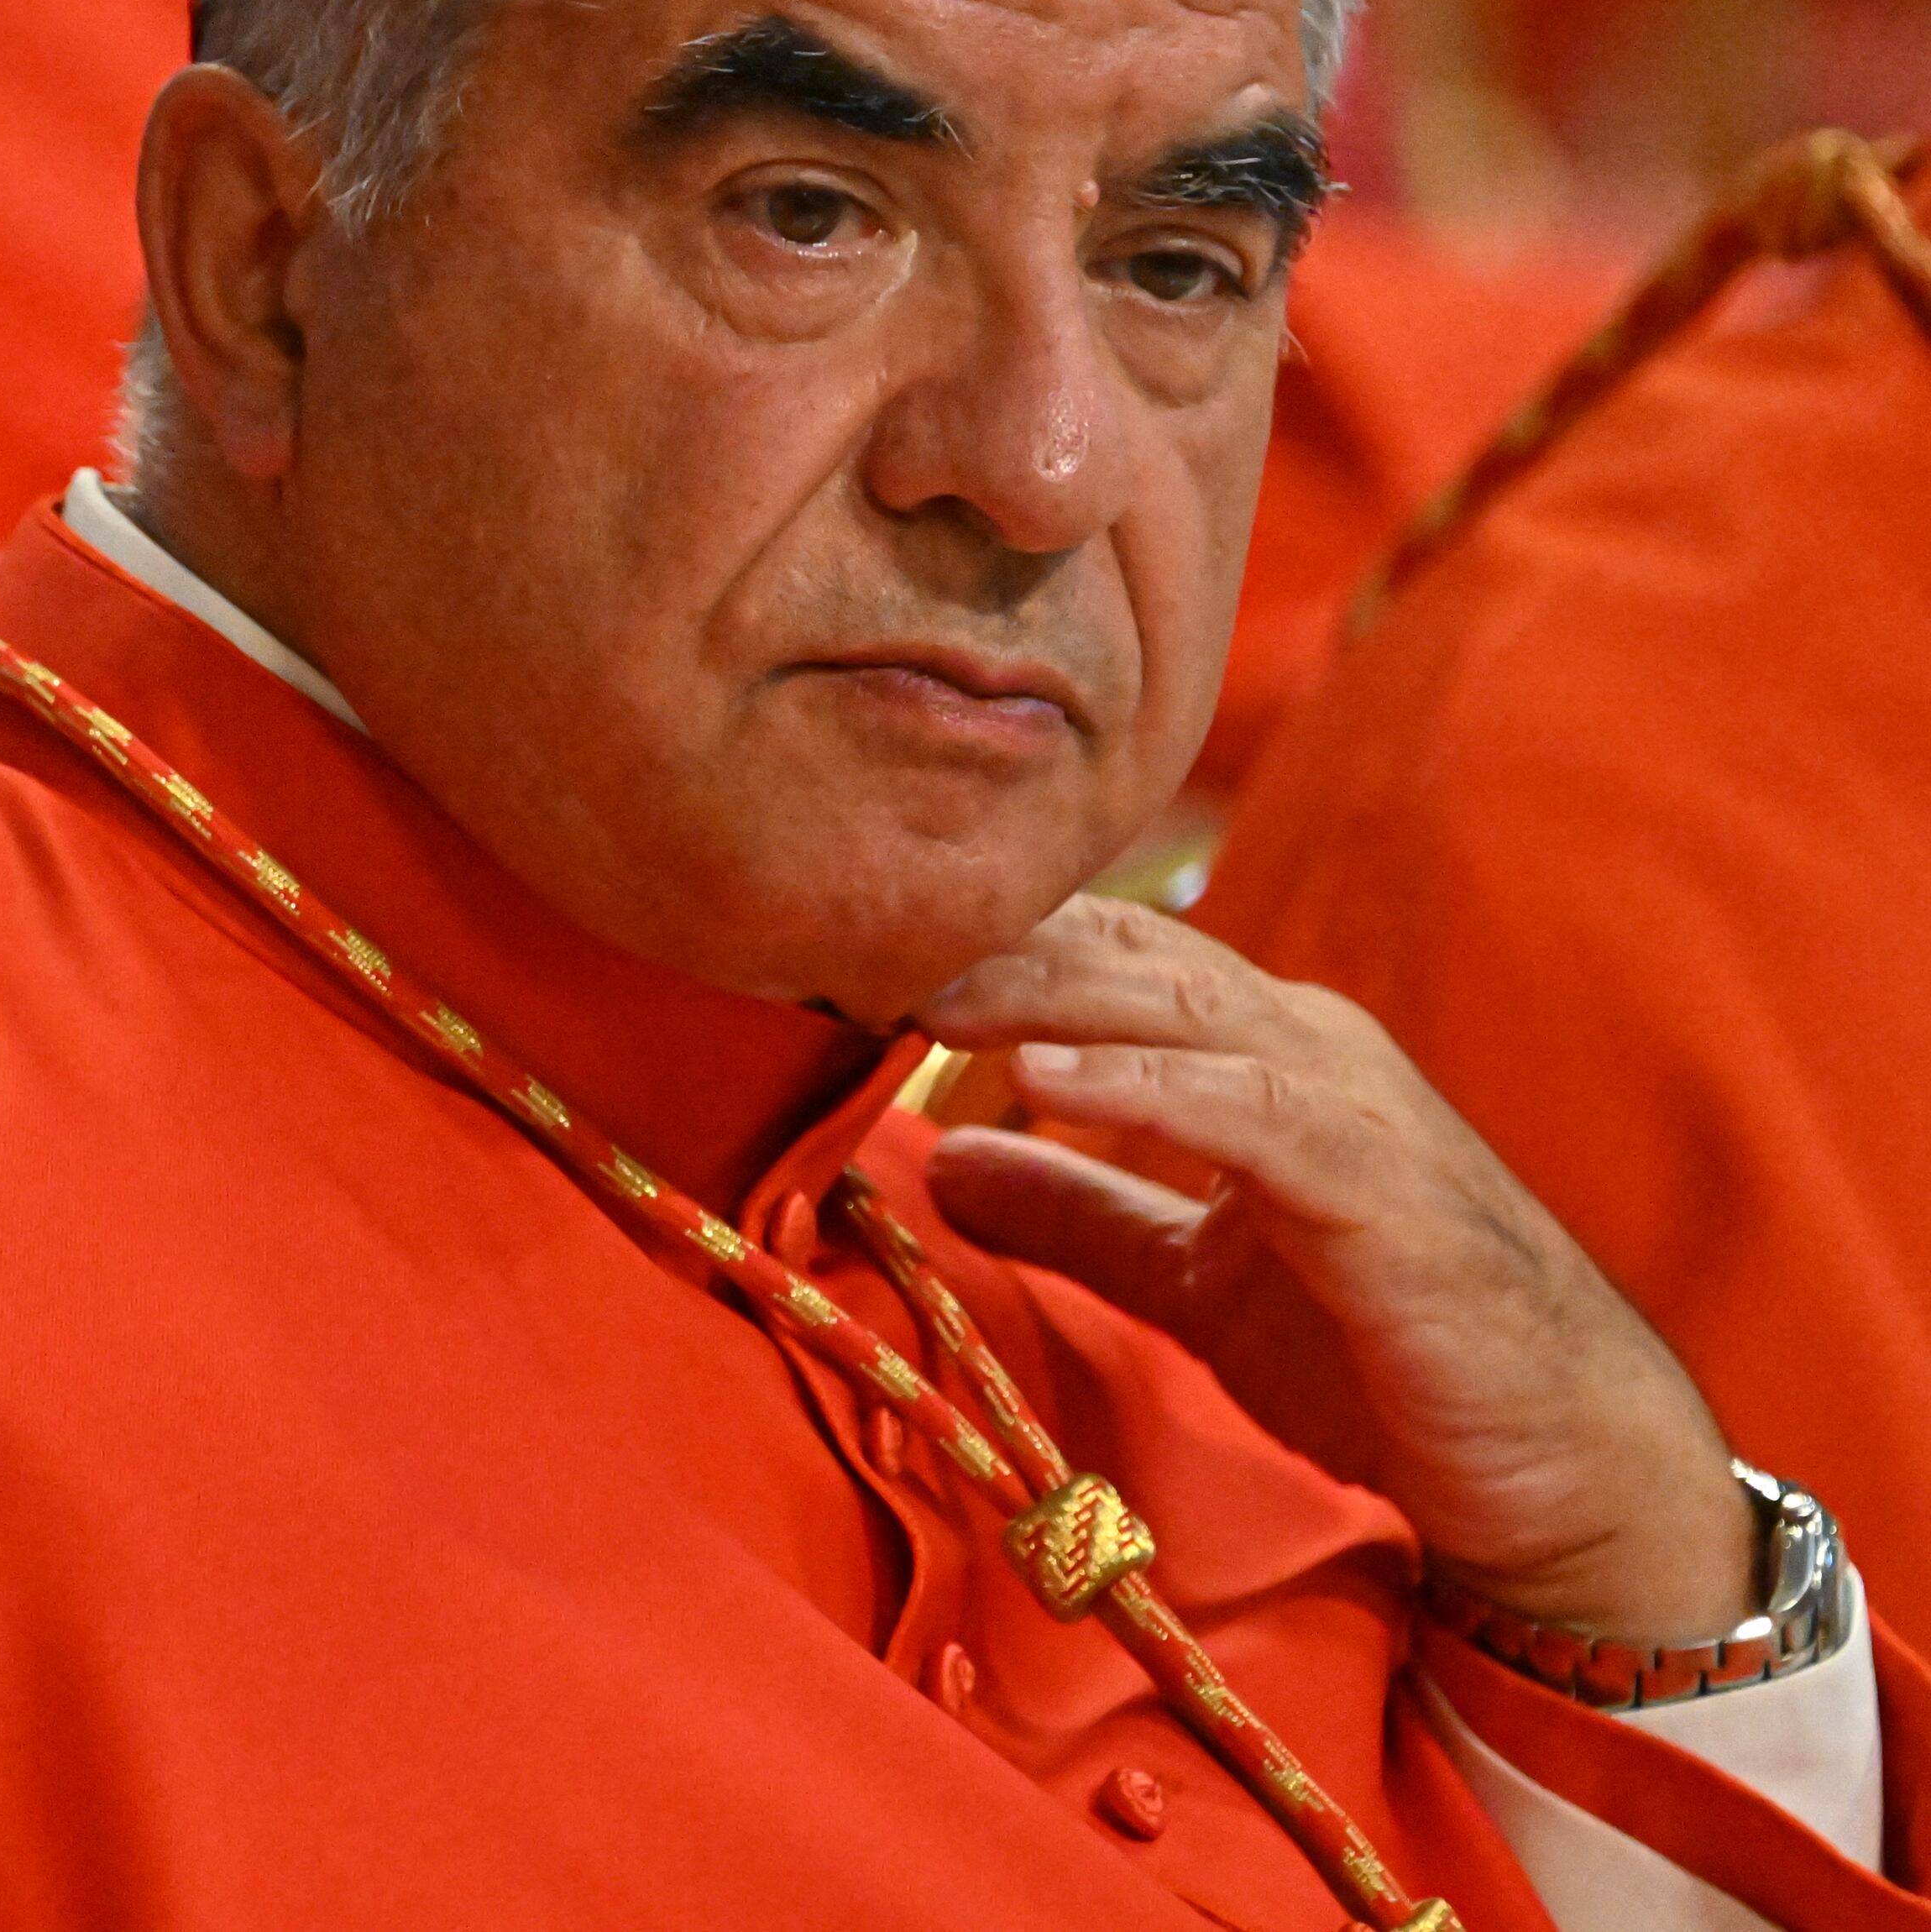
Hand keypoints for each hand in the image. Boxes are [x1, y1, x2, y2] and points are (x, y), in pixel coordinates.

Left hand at [916, 897, 1753, 1644]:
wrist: (1562, 1466)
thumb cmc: (1382, 1355)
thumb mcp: (1189, 1277)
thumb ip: (1074, 1210)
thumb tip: (939, 1158)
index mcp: (1252, 1052)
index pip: (1096, 952)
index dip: (976, 939)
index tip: (840, 944)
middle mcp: (1302, 1046)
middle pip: (1121, 951)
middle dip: (987, 937)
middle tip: (845, 936)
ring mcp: (1353, 1107)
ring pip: (1178, 1008)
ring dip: (1042, 988)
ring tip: (918, 984)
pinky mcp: (1386, 1191)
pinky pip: (1252, 1113)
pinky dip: (1146, 1086)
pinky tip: (1040, 1079)